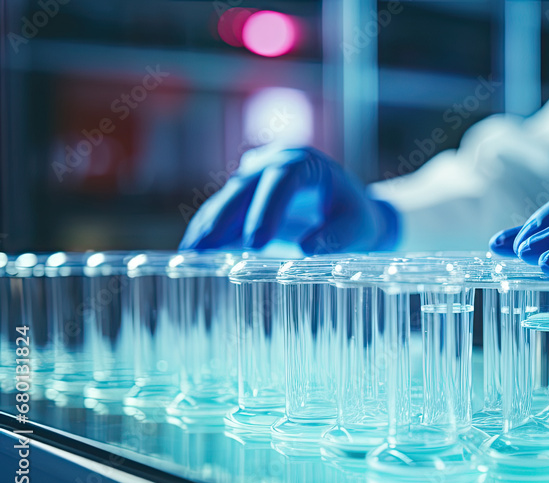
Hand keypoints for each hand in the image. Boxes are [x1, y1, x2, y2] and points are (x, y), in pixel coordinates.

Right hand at [180, 146, 398, 253]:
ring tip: (189, 254)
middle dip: (223, 219)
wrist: (350, 214)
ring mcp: (256, 175)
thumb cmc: (357, 220)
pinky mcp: (245, 195)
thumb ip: (339, 237)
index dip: (266, 209)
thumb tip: (307, 249)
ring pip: (227, 199)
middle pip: (245, 187)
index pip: (282, 179)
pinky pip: (222, 211)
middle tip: (204, 249)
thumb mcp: (359, 228)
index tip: (256, 242)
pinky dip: (208, 231)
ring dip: (207, 226)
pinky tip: (192, 252)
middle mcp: (275, 162)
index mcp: (306, 163)